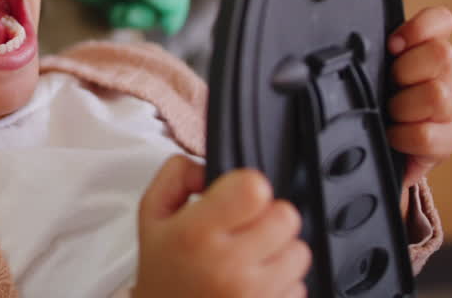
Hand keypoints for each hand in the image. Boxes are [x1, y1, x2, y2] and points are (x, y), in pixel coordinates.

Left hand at [0, 0, 188, 33]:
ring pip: (140, 4)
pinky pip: (119, 8)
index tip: (168, 27)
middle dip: (151, 10)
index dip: (177, 3)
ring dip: (135, 15)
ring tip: (115, 16)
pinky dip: (119, 16)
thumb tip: (172, 5)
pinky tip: (107, 15)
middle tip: (127, 17)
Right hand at [132, 156, 309, 297]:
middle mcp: (228, 265)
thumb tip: (208, 166)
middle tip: (247, 229)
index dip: (251, 186)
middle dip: (269, 217)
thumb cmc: (163, 271)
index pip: (254, 189)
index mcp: (196, 233)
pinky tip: (254, 284)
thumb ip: (177, 175)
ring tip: (251, 259)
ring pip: (299, 252)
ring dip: (280, 252)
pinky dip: (281, 283)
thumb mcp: (152, 214)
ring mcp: (252, 295)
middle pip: (285, 217)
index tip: (239, 197)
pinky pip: (299, 286)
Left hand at [387, 6, 451, 196]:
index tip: (393, 44)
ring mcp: (448, 110)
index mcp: (423, 52)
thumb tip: (350, 34)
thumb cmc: (372, 102)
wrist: (377, 149)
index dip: (420, 28)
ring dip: (403, 106)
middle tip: (389, 85)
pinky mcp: (446, 142)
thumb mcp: (368, 70)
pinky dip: (402, 137)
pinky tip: (393, 137)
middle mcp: (442, 77)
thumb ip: (369, 49)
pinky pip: (425, 135)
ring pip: (436, 94)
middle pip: (442, 53)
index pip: (441, 21)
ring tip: (390, 114)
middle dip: (405, 70)